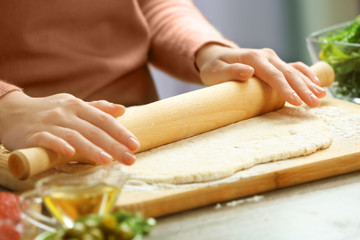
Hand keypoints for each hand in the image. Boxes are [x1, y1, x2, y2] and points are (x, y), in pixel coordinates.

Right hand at [0, 91, 139, 164]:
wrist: (11, 111)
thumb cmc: (48, 110)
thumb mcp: (73, 105)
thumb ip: (97, 108)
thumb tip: (122, 110)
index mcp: (78, 106)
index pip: (104, 119)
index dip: (121, 132)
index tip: (135, 145)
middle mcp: (66, 113)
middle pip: (93, 130)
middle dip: (114, 145)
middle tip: (130, 159)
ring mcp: (49, 123)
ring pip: (74, 136)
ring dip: (91, 148)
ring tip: (108, 160)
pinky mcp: (32, 135)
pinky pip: (47, 139)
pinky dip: (58, 145)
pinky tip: (70, 153)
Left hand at [195, 44, 326, 106]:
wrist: (216, 57)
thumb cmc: (214, 68)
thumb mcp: (216, 71)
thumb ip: (231, 72)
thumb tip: (249, 71)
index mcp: (253, 58)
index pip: (273, 74)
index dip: (285, 88)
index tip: (295, 101)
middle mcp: (266, 56)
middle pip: (288, 73)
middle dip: (302, 89)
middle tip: (314, 104)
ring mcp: (272, 58)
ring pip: (294, 70)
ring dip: (308, 83)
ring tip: (321, 97)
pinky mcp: (274, 63)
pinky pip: (293, 67)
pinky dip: (306, 75)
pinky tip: (316, 84)